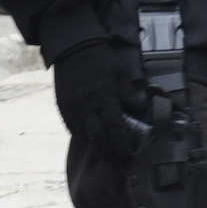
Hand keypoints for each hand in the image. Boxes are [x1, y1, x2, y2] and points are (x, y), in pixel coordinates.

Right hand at [51, 38, 145, 153]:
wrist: (74, 47)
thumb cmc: (102, 60)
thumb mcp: (122, 75)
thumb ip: (131, 96)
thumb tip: (144, 112)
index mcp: (105, 98)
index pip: (115, 129)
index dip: (122, 145)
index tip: (129, 155)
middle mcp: (87, 107)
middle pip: (99, 139)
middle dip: (110, 152)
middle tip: (119, 160)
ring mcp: (73, 108)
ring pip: (84, 136)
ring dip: (97, 146)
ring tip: (107, 151)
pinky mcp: (62, 108)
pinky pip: (72, 128)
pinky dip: (83, 136)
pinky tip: (92, 138)